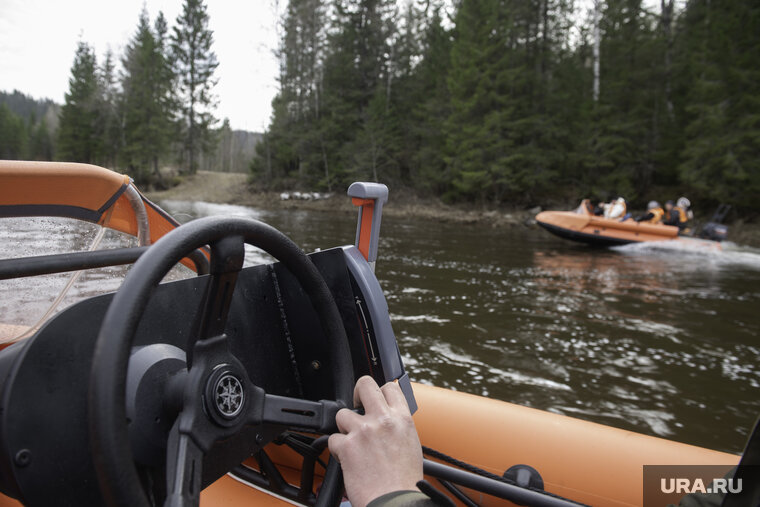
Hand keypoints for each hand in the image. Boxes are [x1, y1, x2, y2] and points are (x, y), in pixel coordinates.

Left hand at [328, 376, 422, 506]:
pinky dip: (337, 449)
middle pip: (364, 384)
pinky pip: (333, 439)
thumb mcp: (411, 444)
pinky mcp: (347, 446)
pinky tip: (348, 460)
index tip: (374, 398)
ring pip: (342, 414)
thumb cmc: (404, 481)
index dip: (379, 391)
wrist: (394, 502)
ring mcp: (363, 431)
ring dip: (344, 427)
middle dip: (357, 393)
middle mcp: (383, 420)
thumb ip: (396, 426)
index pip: (389, 387)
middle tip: (356, 405)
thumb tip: (386, 418)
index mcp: (402, 419)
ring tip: (353, 443)